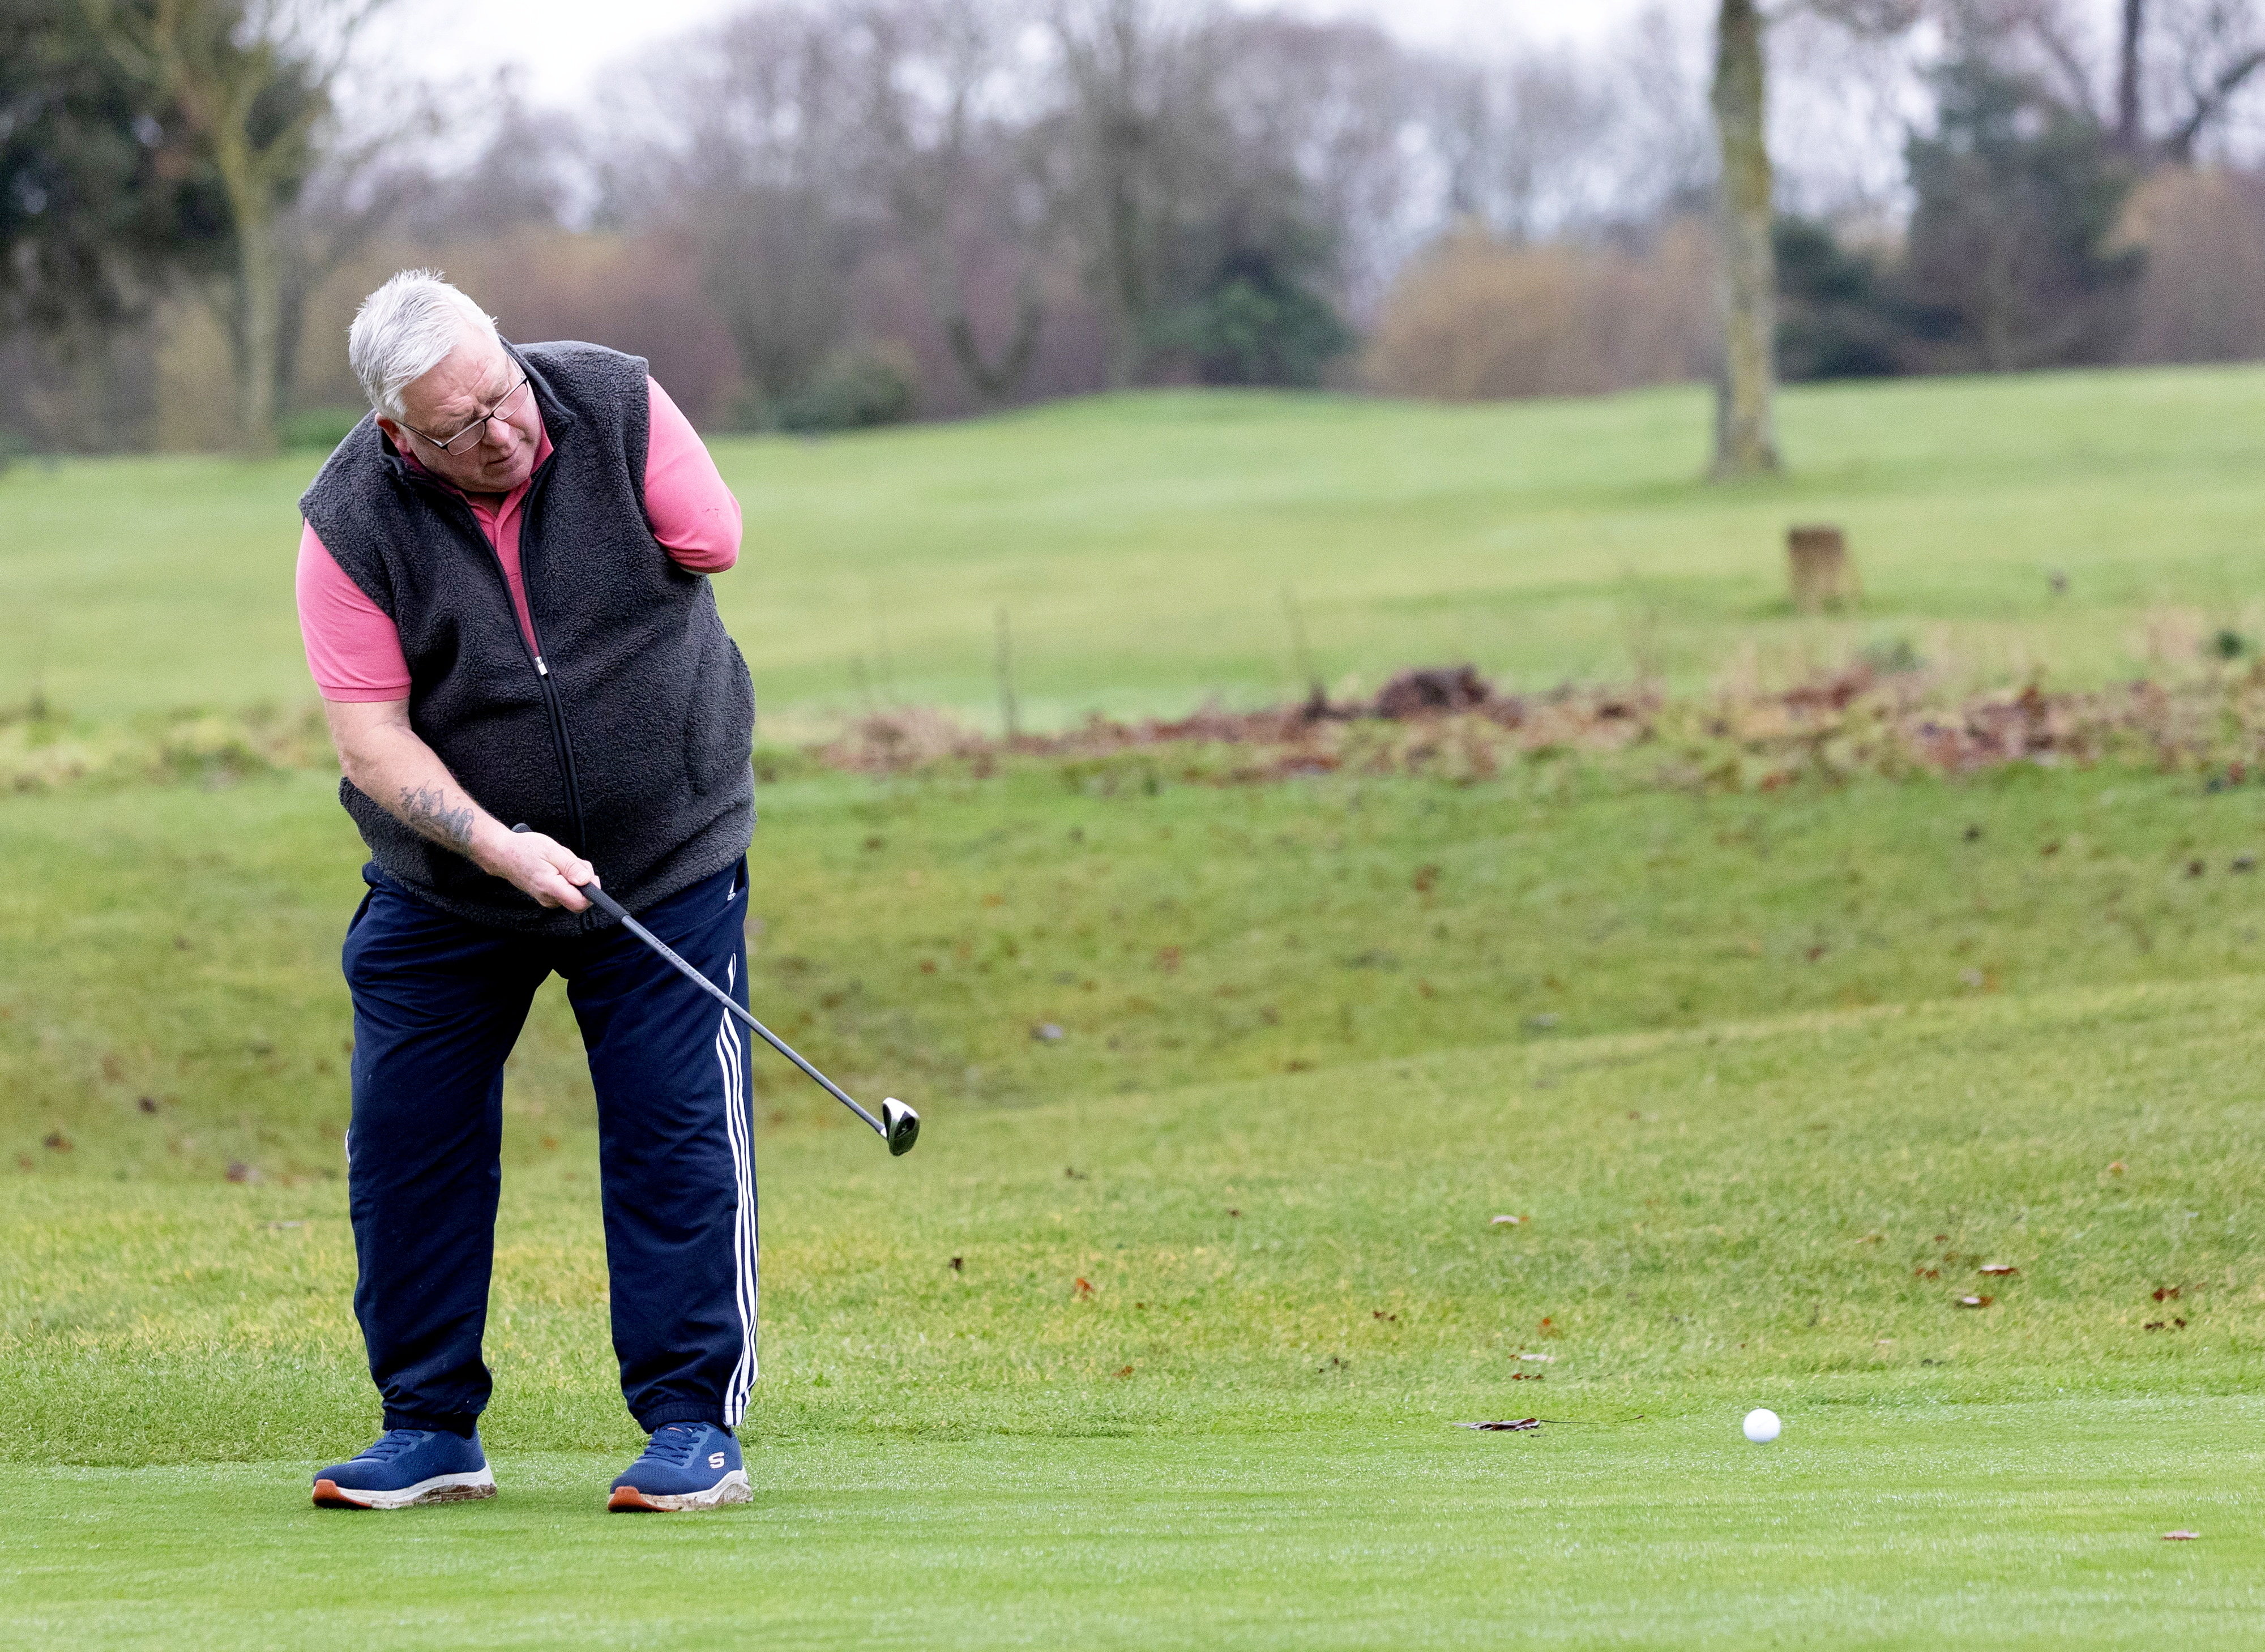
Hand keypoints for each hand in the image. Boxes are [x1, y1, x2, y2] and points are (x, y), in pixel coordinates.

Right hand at [473, 822, 596, 910]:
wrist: (502, 854)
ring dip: (572, 875)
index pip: (580, 903)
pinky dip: (565, 876)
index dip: (592, 892)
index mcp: (551, 887)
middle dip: (582, 878)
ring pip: (573, 891)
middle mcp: (549, 898)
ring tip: (558, 860)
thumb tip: (586, 881)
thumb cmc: (525, 849)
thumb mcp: (552, 850)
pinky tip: (554, 865)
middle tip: (570, 860)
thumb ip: (571, 867)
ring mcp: (546, 899)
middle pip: (580, 896)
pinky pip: (565, 889)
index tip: (590, 876)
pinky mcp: (546, 896)